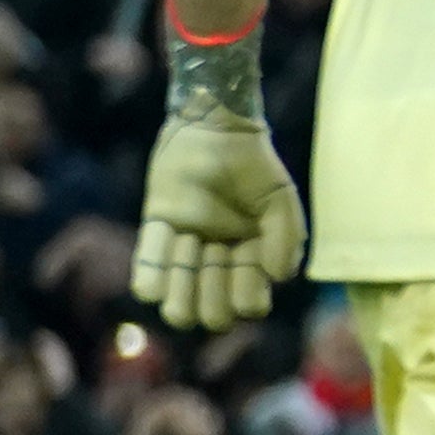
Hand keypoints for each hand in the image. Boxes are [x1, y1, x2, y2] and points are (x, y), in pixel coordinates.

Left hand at [131, 27, 305, 333]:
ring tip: (190, 260)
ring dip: (180, 294)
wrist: (217, 126)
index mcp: (253, 256)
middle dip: (212, 302)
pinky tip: (152, 289)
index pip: (249, 300)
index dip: (246, 297)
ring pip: (177, 295)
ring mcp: (188, 244)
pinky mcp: (159, 224)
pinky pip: (148, 261)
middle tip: (214, 263)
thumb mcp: (280, 199)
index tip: (246, 264)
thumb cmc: (254, 164)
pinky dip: (149, 279)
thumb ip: (286, 236)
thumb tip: (279, 278)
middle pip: (212, 308)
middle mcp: (220, 257)